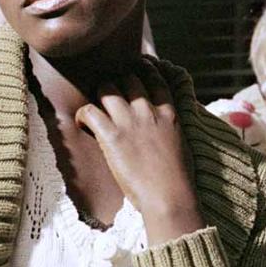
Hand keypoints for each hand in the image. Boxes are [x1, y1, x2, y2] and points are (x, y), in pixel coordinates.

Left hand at [72, 69, 203, 241]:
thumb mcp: (182, 145)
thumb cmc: (178, 181)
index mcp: (169, 114)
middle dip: (117, 82)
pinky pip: (89, 111)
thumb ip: (170, 129)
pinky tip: (83, 125)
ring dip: (99, 95)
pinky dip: (83, 115)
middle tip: (109, 95)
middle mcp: (149, 112)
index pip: (155, 78)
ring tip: (96, 109)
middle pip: (129, 78)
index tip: (135, 69)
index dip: (143, 69)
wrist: (170, 198)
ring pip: (107, 88)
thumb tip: (165, 129)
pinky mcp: (112, 137)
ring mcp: (130, 122)